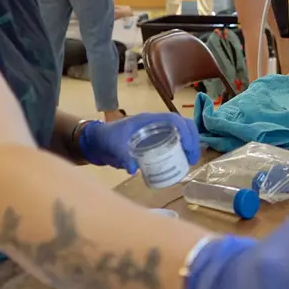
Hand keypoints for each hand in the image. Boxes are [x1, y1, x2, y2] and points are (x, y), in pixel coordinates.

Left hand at [79, 113, 200, 172]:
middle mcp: (155, 124)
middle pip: (182, 125)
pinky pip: (173, 143)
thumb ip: (122, 155)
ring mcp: (156, 132)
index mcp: (148, 120)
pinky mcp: (154, 142)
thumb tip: (133, 169)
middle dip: (192, 140)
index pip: (174, 120)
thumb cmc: (106, 138)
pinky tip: (179, 165)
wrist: (97, 142)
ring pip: (180, 133)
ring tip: (188, 163)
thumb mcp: (114, 146)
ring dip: (189, 145)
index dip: (186, 132)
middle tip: (191, 159)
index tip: (188, 150)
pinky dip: (180, 151)